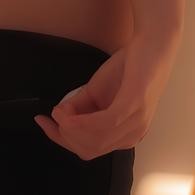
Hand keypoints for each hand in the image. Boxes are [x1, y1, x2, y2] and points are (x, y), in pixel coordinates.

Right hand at [34, 31, 179, 159]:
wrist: (152, 45)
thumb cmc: (128, 68)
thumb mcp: (97, 91)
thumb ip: (79, 106)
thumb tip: (59, 116)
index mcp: (123, 135)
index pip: (87, 148)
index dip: (60, 138)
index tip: (43, 122)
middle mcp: (131, 134)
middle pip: (88, 149)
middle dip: (63, 135)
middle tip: (52, 115)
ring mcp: (135, 122)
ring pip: (95, 141)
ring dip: (69, 128)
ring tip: (59, 111)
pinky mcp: (134, 105)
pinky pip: (105, 123)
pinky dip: (82, 122)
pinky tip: (68, 113)